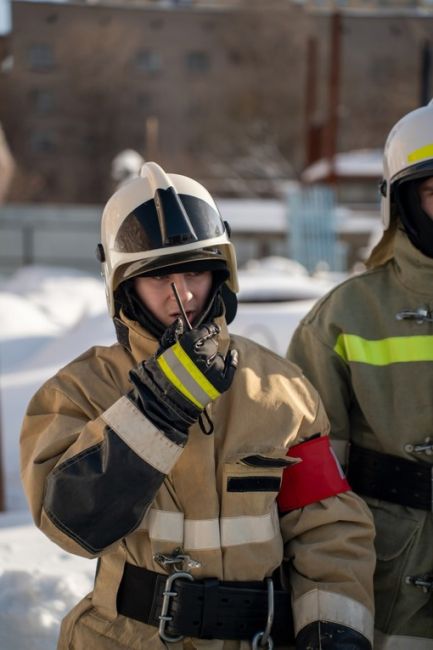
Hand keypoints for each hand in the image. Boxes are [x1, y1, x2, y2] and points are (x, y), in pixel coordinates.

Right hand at [129, 319, 237, 435]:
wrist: (167, 401)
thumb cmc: (162, 375)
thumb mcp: (163, 351)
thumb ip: (172, 334)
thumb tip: (180, 321)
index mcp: (189, 344)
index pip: (205, 331)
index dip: (207, 330)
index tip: (209, 330)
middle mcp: (203, 354)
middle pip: (212, 343)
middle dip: (207, 345)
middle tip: (201, 352)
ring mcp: (214, 368)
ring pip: (219, 355)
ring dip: (213, 357)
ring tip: (203, 365)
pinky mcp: (221, 381)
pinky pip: (230, 368)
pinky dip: (231, 361)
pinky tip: (233, 355)